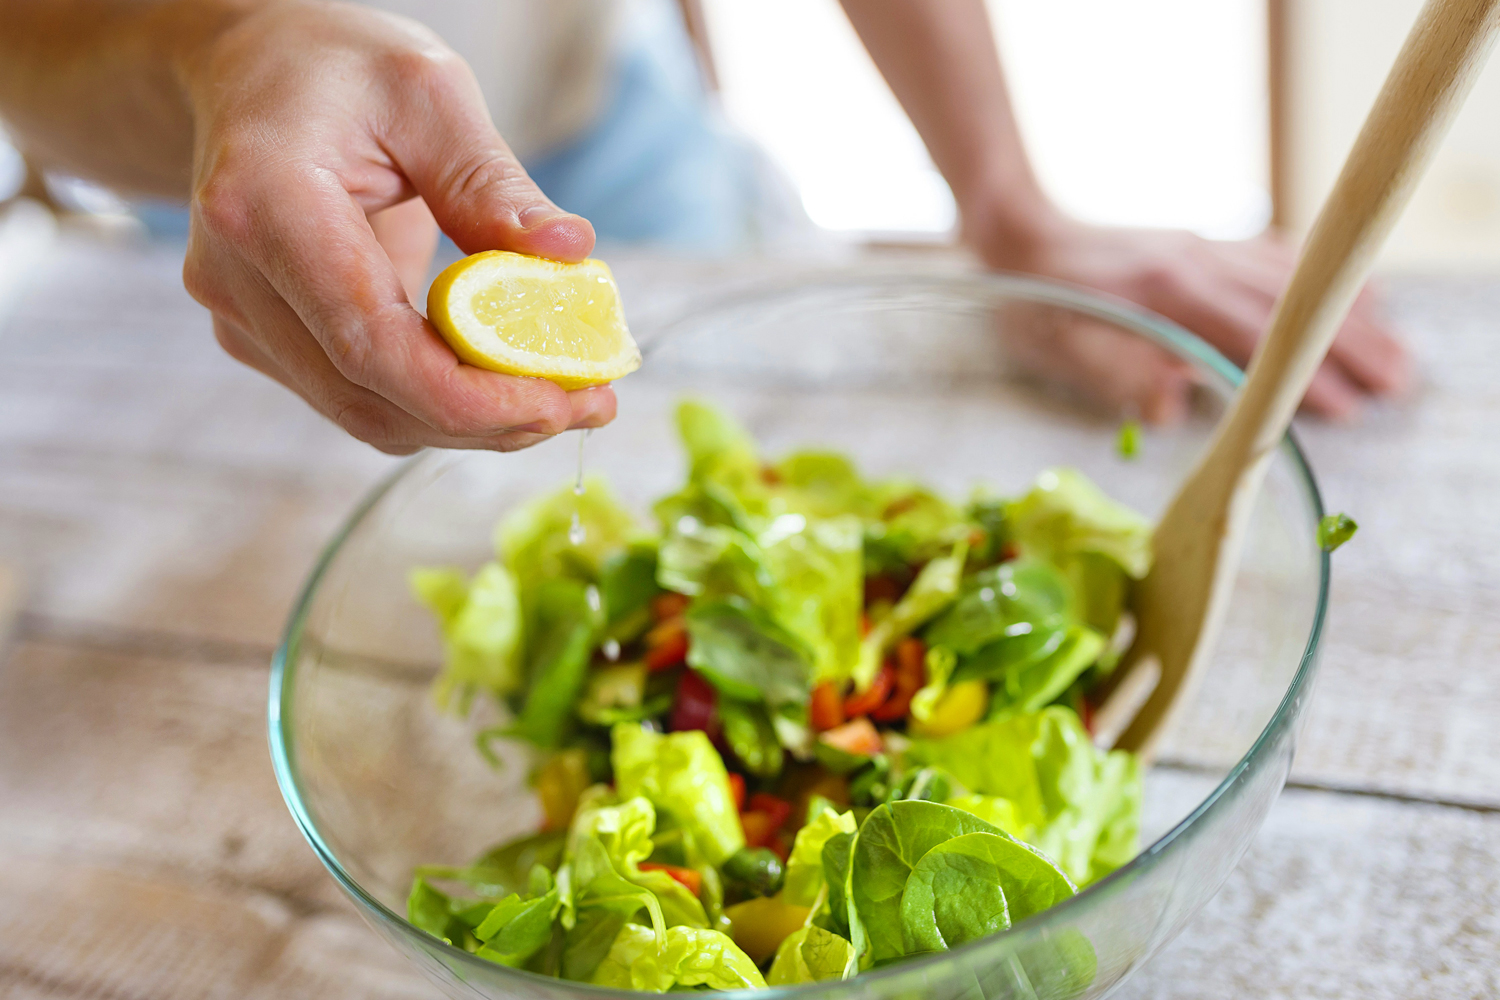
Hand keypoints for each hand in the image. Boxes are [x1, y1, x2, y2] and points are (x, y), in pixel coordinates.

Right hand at [181, 2, 615, 453]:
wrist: (250, 70)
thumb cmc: (335, 67)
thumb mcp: (427, 90)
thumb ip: (491, 181)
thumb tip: (568, 253)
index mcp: (265, 205)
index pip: (371, 344)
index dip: (471, 397)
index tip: (563, 399)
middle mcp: (237, 279)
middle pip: (372, 399)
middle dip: (491, 421)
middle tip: (590, 403)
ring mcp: (244, 318)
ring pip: (370, 416)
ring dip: (474, 425)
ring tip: (567, 397)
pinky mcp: (267, 339)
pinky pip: (363, 398)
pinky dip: (442, 405)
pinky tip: (507, 382)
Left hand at [968, 211, 1411, 423]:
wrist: (1021, 234)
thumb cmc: (1035, 301)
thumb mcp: (1060, 345)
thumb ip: (1114, 370)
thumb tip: (1166, 404)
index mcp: (1165, 292)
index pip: (1250, 336)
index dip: (1300, 373)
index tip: (1345, 408)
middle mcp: (1196, 261)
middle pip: (1290, 304)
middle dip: (1349, 344)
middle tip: (1398, 382)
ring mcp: (1203, 247)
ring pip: (1292, 279)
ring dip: (1346, 313)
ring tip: (1394, 349)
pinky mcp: (1202, 244)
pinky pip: (1274, 256)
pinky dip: (1318, 279)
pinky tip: (1350, 295)